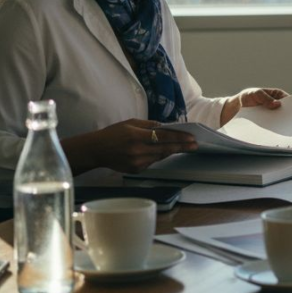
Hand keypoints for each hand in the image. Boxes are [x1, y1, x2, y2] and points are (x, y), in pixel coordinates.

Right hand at [62, 119, 197, 174]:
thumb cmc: (113, 133)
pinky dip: (160, 156)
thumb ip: (149, 125)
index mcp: (135, 135)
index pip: (162, 137)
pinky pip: (153, 162)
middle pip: (165, 149)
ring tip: (186, 147)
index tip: (191, 138)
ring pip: (161, 156)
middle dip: (182, 147)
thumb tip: (167, 126)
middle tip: (196, 145)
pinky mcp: (136, 169)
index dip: (179, 137)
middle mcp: (137, 150)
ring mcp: (136, 162)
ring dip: (173, 151)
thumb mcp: (131, 123)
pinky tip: (166, 152)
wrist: (95, 150)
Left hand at [221, 87, 287, 124]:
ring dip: (280, 124)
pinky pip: (273, 125)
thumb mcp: (256, 94)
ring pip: (280, 120)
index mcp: (278, 95)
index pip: (289, 100)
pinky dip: (273, 128)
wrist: (236, 107)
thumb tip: (278, 104)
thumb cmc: (248, 96)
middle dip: (287, 117)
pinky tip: (273, 132)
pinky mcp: (268, 121)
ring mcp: (273, 114)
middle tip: (288, 122)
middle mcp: (277, 105)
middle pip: (286, 111)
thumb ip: (266, 98)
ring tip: (281, 129)